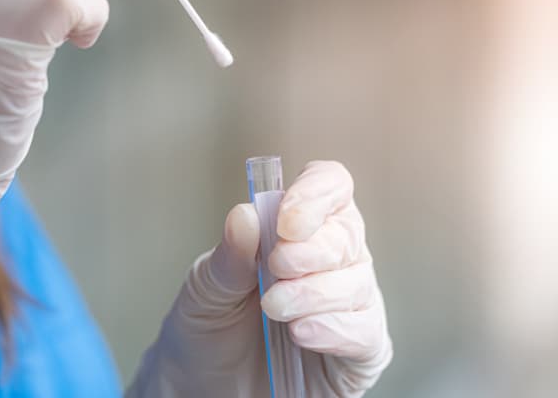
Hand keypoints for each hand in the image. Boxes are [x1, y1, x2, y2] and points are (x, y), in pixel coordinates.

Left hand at [128, 161, 391, 397]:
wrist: (200, 387)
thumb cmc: (207, 329)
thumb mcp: (205, 288)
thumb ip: (228, 256)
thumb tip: (246, 215)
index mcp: (295, 231)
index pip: (330, 188)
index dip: (316, 195)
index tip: (287, 220)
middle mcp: (329, 262)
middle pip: (347, 233)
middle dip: (311, 249)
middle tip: (274, 268)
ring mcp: (346, 305)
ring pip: (358, 282)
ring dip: (314, 293)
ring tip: (274, 308)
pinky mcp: (357, 352)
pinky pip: (366, 332)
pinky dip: (335, 329)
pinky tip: (303, 333)